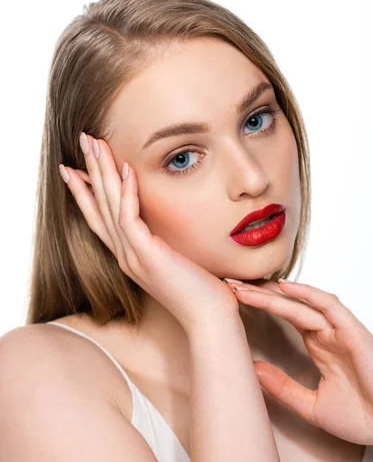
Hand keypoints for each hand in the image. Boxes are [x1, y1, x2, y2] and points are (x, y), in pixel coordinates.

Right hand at [60, 133, 239, 332]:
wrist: (210, 319)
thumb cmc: (200, 292)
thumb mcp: (175, 263)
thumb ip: (163, 245)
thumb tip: (165, 230)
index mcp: (129, 257)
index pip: (100, 219)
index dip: (85, 192)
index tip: (74, 169)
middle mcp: (124, 256)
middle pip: (99, 207)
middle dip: (88, 172)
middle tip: (81, 141)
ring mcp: (133, 257)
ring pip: (109, 207)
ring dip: (101, 172)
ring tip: (94, 143)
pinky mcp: (147, 257)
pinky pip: (130, 218)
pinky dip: (126, 192)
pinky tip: (126, 168)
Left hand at [224, 278, 372, 444]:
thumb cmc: (364, 418)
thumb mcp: (311, 405)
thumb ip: (283, 387)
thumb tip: (251, 369)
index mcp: (321, 347)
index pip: (285, 317)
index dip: (260, 306)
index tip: (233, 300)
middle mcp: (328, 334)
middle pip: (288, 305)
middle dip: (258, 294)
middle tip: (228, 285)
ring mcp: (341, 331)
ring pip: (302, 304)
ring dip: (272, 294)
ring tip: (242, 288)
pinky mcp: (354, 332)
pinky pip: (330, 305)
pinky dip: (307, 295)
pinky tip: (284, 288)